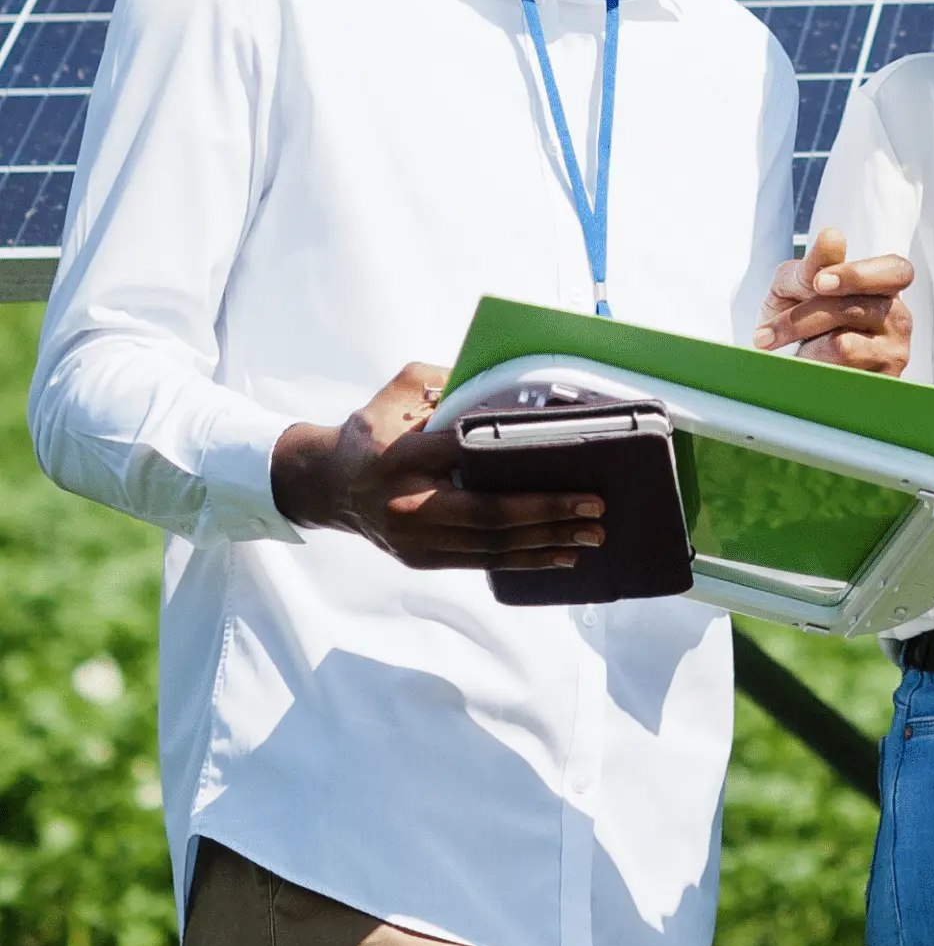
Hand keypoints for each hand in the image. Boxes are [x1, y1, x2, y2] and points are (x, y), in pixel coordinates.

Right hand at [269, 364, 606, 572]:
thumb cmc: (374, 430)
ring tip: (590, 537)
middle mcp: (407, 503)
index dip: (511, 455)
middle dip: (547, 512)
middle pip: (487, 513)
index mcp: (400, 456)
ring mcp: (413, 539)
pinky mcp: (420, 559)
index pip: (462, 453)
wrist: (325, 484)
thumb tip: (510, 383)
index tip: (560, 453)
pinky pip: (480, 562)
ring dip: (546, 543)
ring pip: (490, 546)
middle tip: (595, 506)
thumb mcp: (401, 391)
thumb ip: (450, 383)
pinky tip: (558, 555)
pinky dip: (523, 559)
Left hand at [754, 227, 913, 375]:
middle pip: (857, 309)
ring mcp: (894, 354)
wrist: (793, 367)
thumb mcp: (796, 285)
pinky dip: (811, 369)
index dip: (857, 275)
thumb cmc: (799, 316)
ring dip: (800, 346)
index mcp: (885, 285)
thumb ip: (813, 264)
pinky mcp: (882, 385)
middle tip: (769, 331)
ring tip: (779, 345)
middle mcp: (898, 318)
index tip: (817, 282)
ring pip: (842, 345)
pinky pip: (837, 376)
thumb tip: (833, 237)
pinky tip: (803, 367)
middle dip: (809, 317)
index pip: (896, 270)